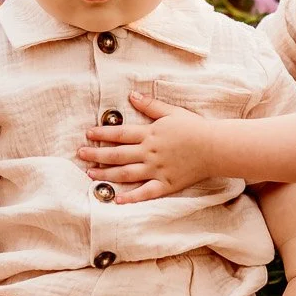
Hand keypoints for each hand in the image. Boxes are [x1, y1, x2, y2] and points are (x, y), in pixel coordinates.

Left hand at [78, 92, 215, 202]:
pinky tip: (117, 200)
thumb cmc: (195, 128)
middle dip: (97, 154)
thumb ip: (150, 105)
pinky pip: (146, 193)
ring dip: (107, 174)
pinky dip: (131, 198)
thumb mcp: (172, 111)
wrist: (215, 147)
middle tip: (81, 154)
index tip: (87, 134)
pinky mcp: (166, 185)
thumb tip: (131, 96)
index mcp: (150, 134)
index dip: (102, 134)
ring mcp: (157, 170)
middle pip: (118, 154)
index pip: (120, 134)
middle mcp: (149, 153)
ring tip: (90, 174)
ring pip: (126, 173)